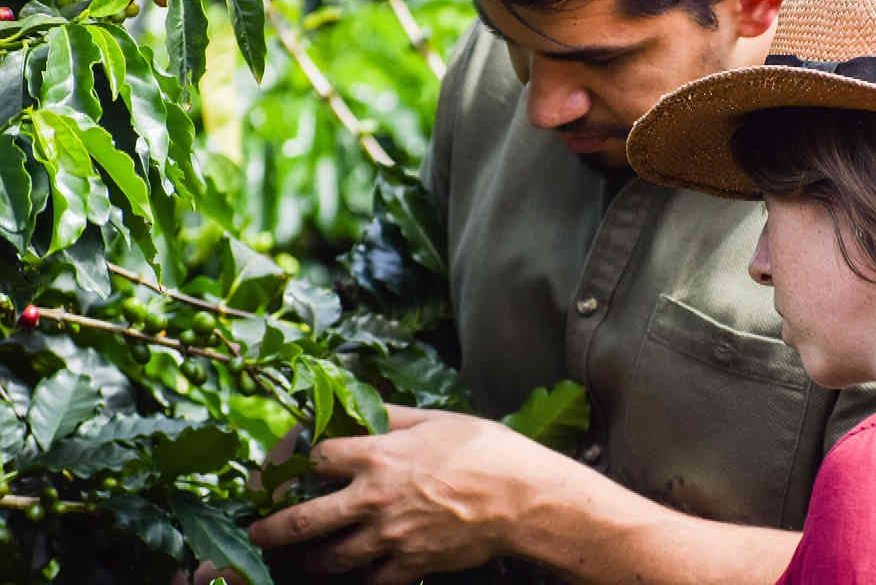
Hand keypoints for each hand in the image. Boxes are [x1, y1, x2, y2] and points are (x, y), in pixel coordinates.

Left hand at [248, 407, 550, 584]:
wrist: (525, 499)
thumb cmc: (487, 451)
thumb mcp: (436, 419)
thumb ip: (391, 414)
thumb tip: (357, 403)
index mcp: (379, 455)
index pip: (314, 458)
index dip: (291, 461)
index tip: (281, 467)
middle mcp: (375, 498)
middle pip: (302, 520)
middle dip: (269, 528)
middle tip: (255, 531)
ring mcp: (390, 537)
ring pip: (328, 558)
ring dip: (303, 560)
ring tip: (293, 559)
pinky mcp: (410, 565)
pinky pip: (366, 582)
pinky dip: (350, 582)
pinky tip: (342, 576)